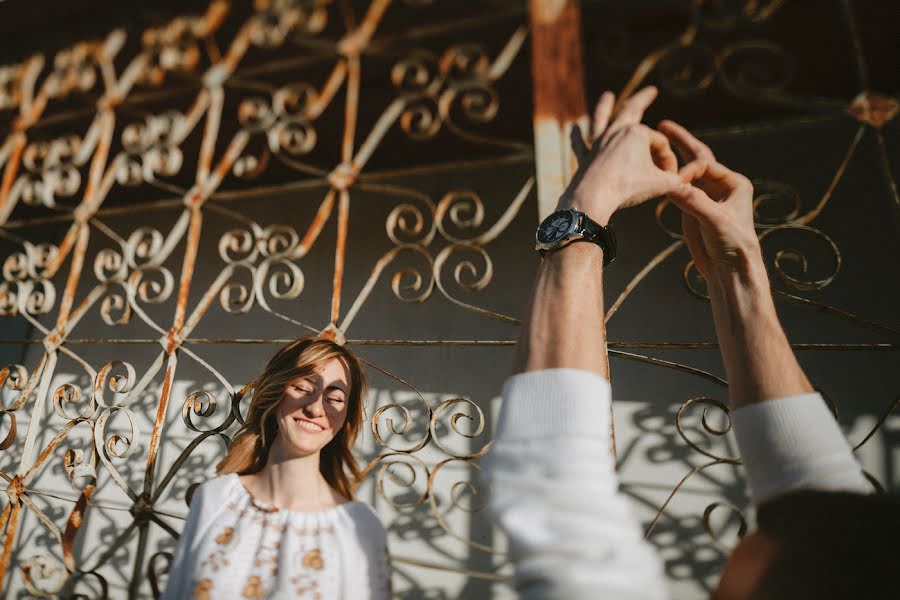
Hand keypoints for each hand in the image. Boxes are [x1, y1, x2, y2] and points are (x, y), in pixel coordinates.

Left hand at [561, 86, 680, 224]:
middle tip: (651, 90)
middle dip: (643, 99)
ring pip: (601, 119)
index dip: (668, 160)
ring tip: (607, 96)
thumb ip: (676, 180)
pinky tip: (573, 128)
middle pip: (632, 110)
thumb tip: (685, 182)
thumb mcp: (662, 184)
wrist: (594, 199)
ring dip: (604, 106)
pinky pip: (580, 143)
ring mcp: (598, 143)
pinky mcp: (585, 157)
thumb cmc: (628, 188)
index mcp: (637, 133)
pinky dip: (576, 136)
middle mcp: (616, 131)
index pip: (660, 144)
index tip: (669, 178)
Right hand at [658, 120, 763, 282]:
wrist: (729, 269)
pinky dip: (667, 178)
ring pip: (686, 172)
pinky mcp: (693, 209)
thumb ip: (694, 202)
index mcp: (734, 183)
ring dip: (672, 157)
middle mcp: (721, 186)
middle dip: (681, 141)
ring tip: (656, 141)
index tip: (674, 181)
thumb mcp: (715, 221)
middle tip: (664, 125)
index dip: (688, 169)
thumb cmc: (733, 244)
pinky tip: (655, 169)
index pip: (706, 164)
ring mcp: (706, 197)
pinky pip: (678, 189)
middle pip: (698, 158)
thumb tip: (672, 185)